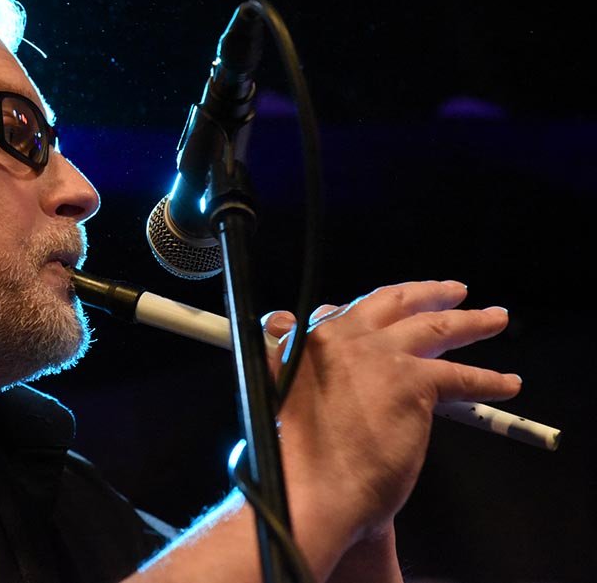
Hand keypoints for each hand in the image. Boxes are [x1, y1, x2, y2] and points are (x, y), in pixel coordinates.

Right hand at [260, 281, 519, 566]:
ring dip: (469, 321)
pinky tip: (506, 384)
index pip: (337, 311)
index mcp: (303, 340)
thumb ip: (285, 361)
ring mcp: (379, 355)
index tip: (380, 313)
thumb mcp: (270, 393)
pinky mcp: (413, 381)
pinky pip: (460, 375)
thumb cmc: (289, 457)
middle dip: (425, 293)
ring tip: (494, 318)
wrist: (310, 485)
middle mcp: (341, 336)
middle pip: (390, 302)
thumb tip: (280, 327)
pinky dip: (488, 380)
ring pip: (433, 327)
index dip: (364, 312)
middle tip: (452, 292)